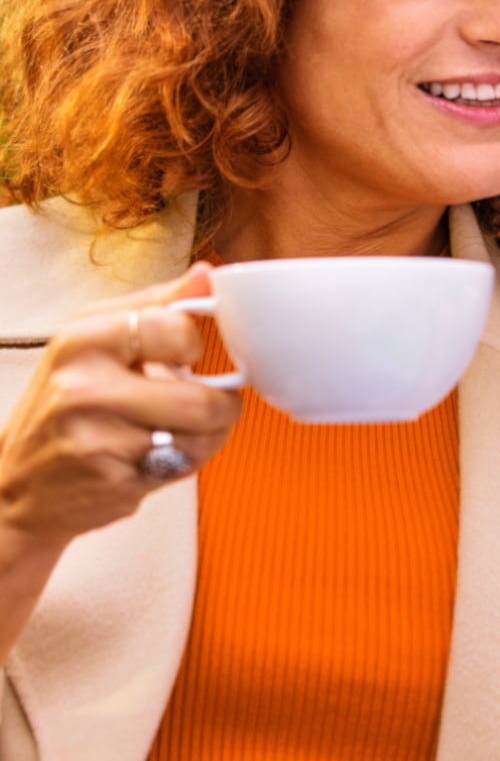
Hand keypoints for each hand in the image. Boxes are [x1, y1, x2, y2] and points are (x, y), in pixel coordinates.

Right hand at [0, 263, 240, 558]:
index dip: (194, 345)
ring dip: (205, 435)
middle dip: (218, 403)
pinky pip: (185, 464)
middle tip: (200, 401)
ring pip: (201, 434)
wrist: (21, 486)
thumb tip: (207, 274)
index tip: (185, 354)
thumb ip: (157, 306)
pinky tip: (155, 453)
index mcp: (83, 340)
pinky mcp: (112, 480)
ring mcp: (97, 437)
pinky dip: (185, 461)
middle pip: (202, 398)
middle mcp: (85, 387)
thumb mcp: (96, 341)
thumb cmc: (66, 406)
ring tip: (175, 428)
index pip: (177, 329)